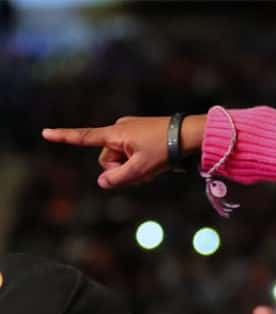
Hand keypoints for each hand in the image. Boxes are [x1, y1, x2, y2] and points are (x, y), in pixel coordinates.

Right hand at [42, 114, 205, 188]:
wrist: (190, 134)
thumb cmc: (165, 149)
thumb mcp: (141, 168)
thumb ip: (119, 178)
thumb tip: (102, 182)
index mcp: (114, 134)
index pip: (84, 137)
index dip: (64, 137)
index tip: (45, 133)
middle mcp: (119, 129)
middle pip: (109, 159)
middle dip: (122, 169)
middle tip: (145, 170)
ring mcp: (130, 130)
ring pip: (123, 158)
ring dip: (135, 167)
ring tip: (155, 165)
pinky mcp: (141, 133)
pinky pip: (133, 153)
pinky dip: (142, 161)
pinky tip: (158, 162)